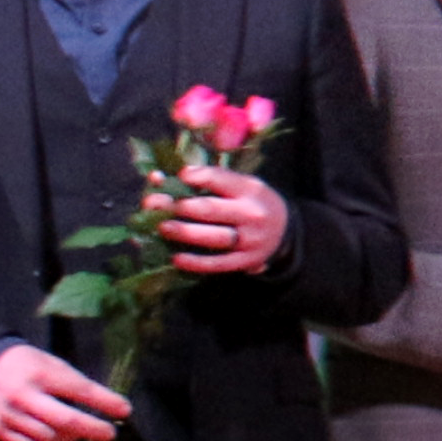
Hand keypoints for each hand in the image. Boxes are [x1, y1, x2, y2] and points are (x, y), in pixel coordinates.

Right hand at [0, 345, 126, 440]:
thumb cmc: (27, 366)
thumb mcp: (51, 364)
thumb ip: (74, 384)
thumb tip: (108, 406)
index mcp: (40, 374)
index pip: (80, 390)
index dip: (105, 402)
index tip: (125, 410)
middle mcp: (23, 395)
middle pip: (66, 421)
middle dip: (93, 429)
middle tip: (109, 433)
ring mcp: (8, 415)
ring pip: (49, 438)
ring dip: (69, 438)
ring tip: (75, 431)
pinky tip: (54, 438)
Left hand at [155, 166, 287, 274]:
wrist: (287, 233)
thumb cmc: (252, 203)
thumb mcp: (242, 186)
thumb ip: (209, 181)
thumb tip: (160, 178)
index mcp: (250, 190)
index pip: (220, 179)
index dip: (197, 177)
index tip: (180, 176)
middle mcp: (251, 214)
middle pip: (211, 210)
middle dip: (179, 206)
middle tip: (154, 204)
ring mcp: (250, 240)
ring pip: (214, 237)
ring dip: (186, 232)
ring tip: (163, 227)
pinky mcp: (245, 261)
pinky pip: (219, 263)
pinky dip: (197, 262)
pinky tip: (176, 259)